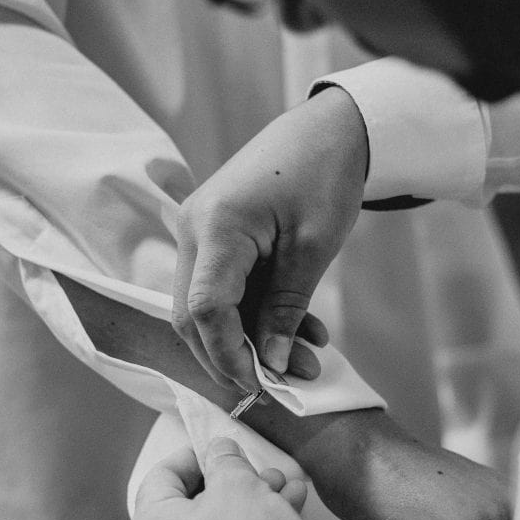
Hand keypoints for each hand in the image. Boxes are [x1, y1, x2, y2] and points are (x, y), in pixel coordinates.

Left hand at [127, 438, 312, 519]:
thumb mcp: (236, 484)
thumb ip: (224, 460)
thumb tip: (219, 451)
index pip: (162, 477)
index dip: (194, 454)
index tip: (221, 446)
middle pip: (193, 506)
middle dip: (233, 481)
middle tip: (261, 470)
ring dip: (252, 503)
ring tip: (285, 487)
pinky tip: (288, 511)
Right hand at [173, 85, 367, 389]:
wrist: (327, 132)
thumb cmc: (324, 178)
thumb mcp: (313, 249)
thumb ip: (285, 309)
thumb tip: (267, 364)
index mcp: (215, 227)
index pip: (204, 310)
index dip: (228, 356)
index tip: (262, 387)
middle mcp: (193, 230)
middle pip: (192, 316)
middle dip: (234, 356)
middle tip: (282, 383)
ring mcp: (199, 233)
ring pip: (208, 308)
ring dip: (252, 339)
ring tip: (307, 359)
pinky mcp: (213, 238)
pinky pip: (224, 290)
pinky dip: (257, 315)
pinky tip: (302, 332)